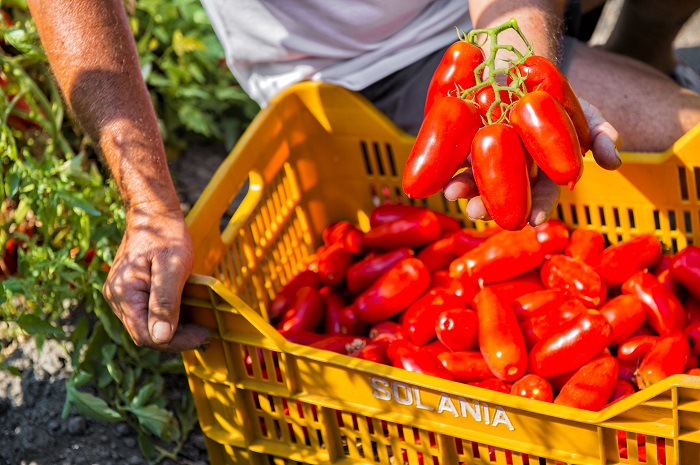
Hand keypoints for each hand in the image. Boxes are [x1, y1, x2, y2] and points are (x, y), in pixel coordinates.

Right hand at [102, 203, 210, 351]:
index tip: (203, 336)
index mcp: (123, 294)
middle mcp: (117, 298)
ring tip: (200, 328)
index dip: (175, 342)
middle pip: (146, 334)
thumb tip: (161, 338)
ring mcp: (122, 296)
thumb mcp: (172, 266)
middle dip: (177, 338)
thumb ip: (165, 301)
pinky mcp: (131, 292)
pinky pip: (148, 314)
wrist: (153, 214)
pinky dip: (169, 318)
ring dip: (174, 331)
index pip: (145, 335)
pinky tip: (188, 316)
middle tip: (206, 335)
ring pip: (148, 326)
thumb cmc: (164, 235)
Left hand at [443, 97, 621, 224]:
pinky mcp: (459, 144)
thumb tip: (614, 162)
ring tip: (453, 192)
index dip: (539, 207)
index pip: (541, 195)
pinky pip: (449, 158)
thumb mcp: (583, 113)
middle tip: (479, 212)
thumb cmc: (555, 98)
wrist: (519, 67)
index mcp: (540, 172)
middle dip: (489, 205)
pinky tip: (437, 171)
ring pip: (472, 180)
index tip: (534, 219)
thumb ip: (599, 135)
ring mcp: (483, 159)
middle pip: (500, 194)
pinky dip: (443, 164)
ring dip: (462, 188)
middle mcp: (510, 172)